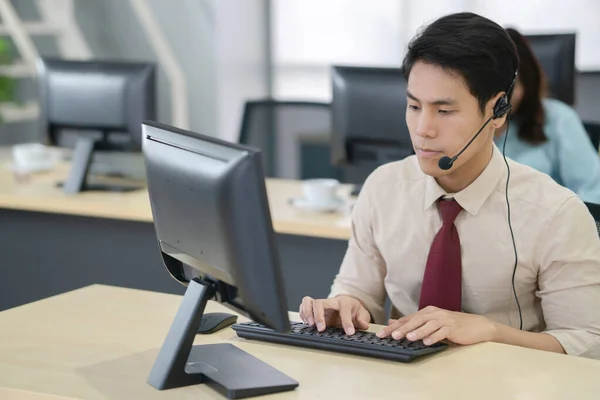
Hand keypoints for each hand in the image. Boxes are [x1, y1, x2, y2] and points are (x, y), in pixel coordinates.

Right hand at [299, 295, 369, 334]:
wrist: (347, 304)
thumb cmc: (353, 309)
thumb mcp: (362, 313)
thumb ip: (363, 319)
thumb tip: (363, 324)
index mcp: (344, 302)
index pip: (344, 310)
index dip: (347, 321)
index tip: (349, 332)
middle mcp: (330, 302)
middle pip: (320, 303)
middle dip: (319, 316)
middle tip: (321, 329)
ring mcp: (321, 305)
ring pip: (308, 302)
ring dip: (307, 313)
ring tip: (310, 325)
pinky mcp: (314, 309)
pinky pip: (304, 306)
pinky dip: (302, 314)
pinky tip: (306, 323)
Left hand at [376, 306, 495, 345]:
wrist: (477, 325)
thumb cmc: (452, 325)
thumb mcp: (431, 323)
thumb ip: (413, 323)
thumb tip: (393, 323)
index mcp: (427, 312)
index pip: (407, 319)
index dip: (394, 326)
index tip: (382, 333)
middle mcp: (434, 314)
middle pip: (415, 320)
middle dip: (403, 328)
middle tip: (392, 335)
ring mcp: (444, 320)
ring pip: (428, 325)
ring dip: (418, 331)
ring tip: (408, 338)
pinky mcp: (453, 328)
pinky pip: (442, 332)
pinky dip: (434, 337)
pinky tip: (427, 342)